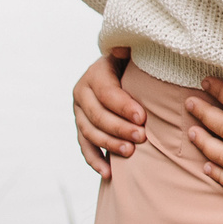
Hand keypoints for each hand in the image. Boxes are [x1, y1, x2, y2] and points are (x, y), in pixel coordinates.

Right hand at [74, 48, 144, 177]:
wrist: (119, 72)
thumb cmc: (133, 64)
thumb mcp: (132, 54)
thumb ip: (129, 52)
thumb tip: (122, 50)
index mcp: (94, 74)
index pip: (107, 93)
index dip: (124, 106)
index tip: (143, 117)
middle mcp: (81, 93)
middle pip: (98, 116)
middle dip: (120, 128)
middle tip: (141, 137)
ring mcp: (79, 113)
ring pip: (90, 133)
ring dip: (109, 144)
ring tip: (130, 152)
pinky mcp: (81, 128)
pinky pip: (85, 147)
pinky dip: (95, 161)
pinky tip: (108, 173)